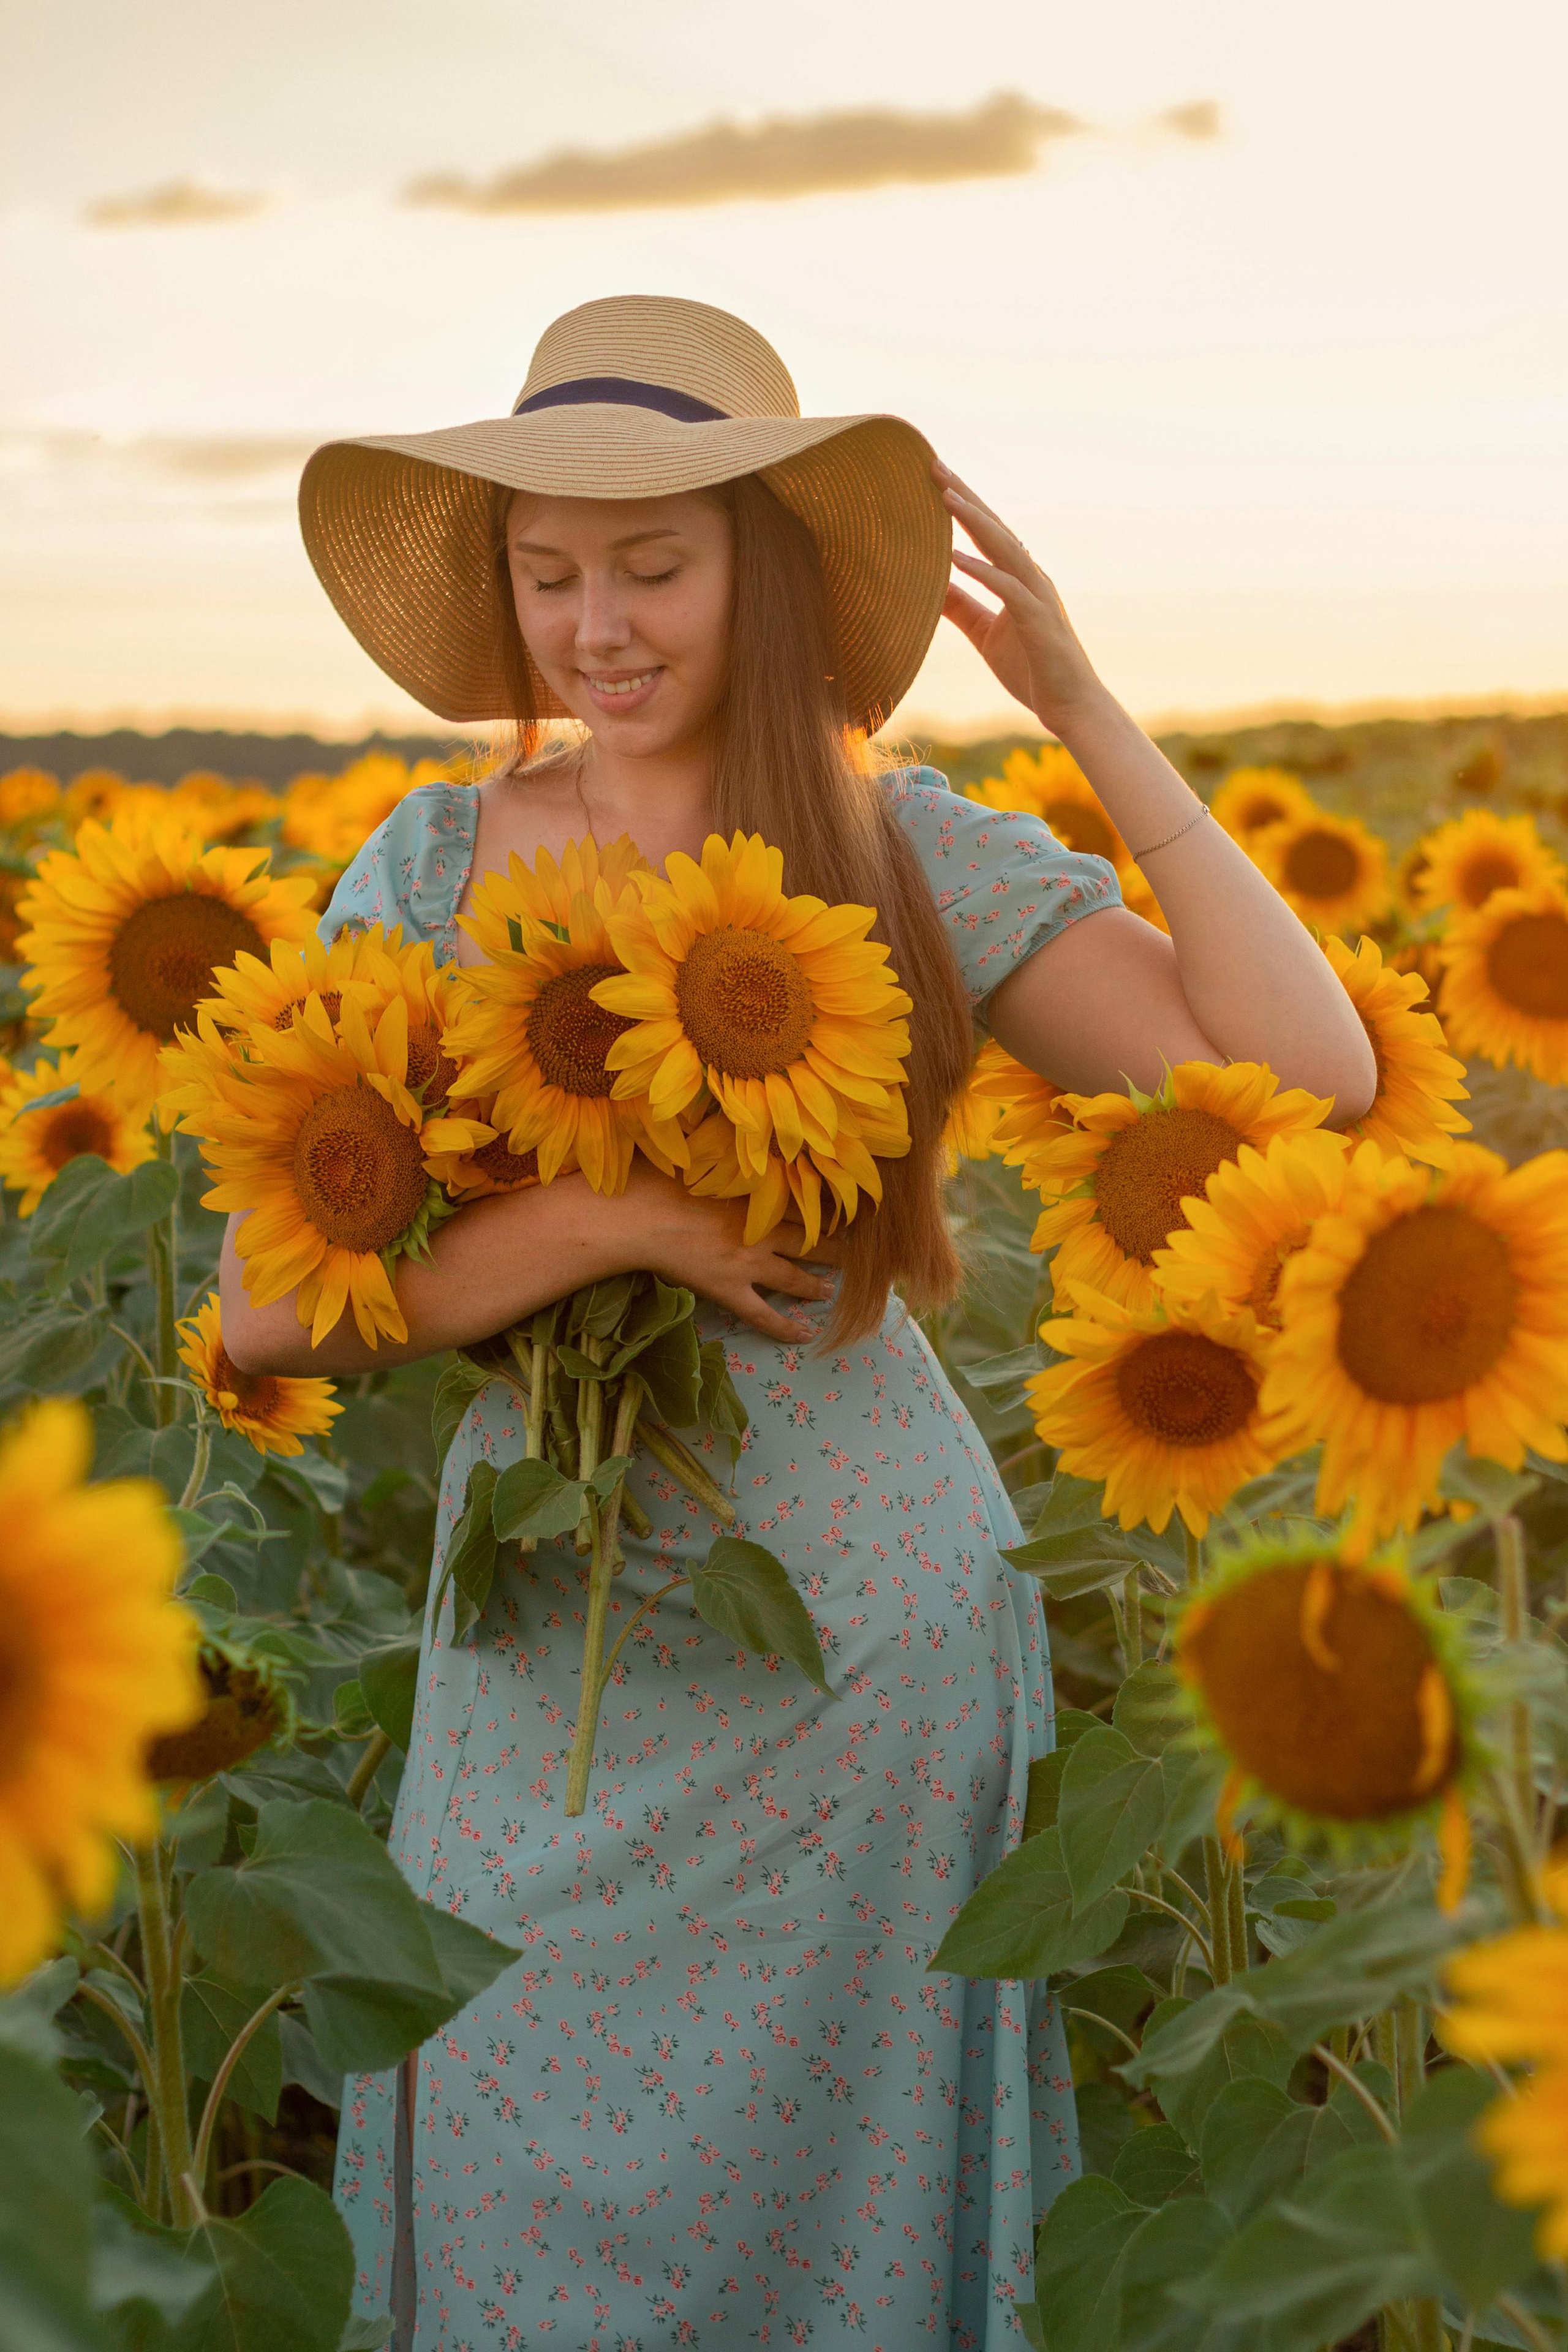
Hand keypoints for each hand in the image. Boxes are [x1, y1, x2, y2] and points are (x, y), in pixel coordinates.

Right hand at [615, 1161, 841, 1344]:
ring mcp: (749, 1263)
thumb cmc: (665, 1181)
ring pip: (796, 1277)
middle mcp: (762, 1231)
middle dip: (836, 1248)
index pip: (806, 1203)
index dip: (829, 1208)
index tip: (848, 1209)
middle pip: (811, 1240)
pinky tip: (805, 1335)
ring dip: (817, 1284)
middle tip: (857, 1254)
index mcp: (758, 1196)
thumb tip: (734, 1136)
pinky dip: (786, 1328)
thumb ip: (728, 1162)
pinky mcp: (731, 1290)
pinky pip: (764, 1316)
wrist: (644, 1216)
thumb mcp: (705, 1161)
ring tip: (833, 1290)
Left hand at [934, 458, 1102, 731]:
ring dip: (975, 521)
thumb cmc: (1031, 670)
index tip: (933, 477)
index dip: (962, 504)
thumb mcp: (985, 634)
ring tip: (945, 497)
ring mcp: (1038, 597)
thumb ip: (961, 608)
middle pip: (995, 528)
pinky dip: (982, 571)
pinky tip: (955, 557)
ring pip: (1005, 548)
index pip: (987, 532)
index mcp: (1018, 579)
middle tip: (934, 465)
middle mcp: (1030, 579)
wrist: (1070, 707)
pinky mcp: (1039, 622)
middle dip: (965, 496)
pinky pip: (1008, 590)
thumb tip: (931, 586)